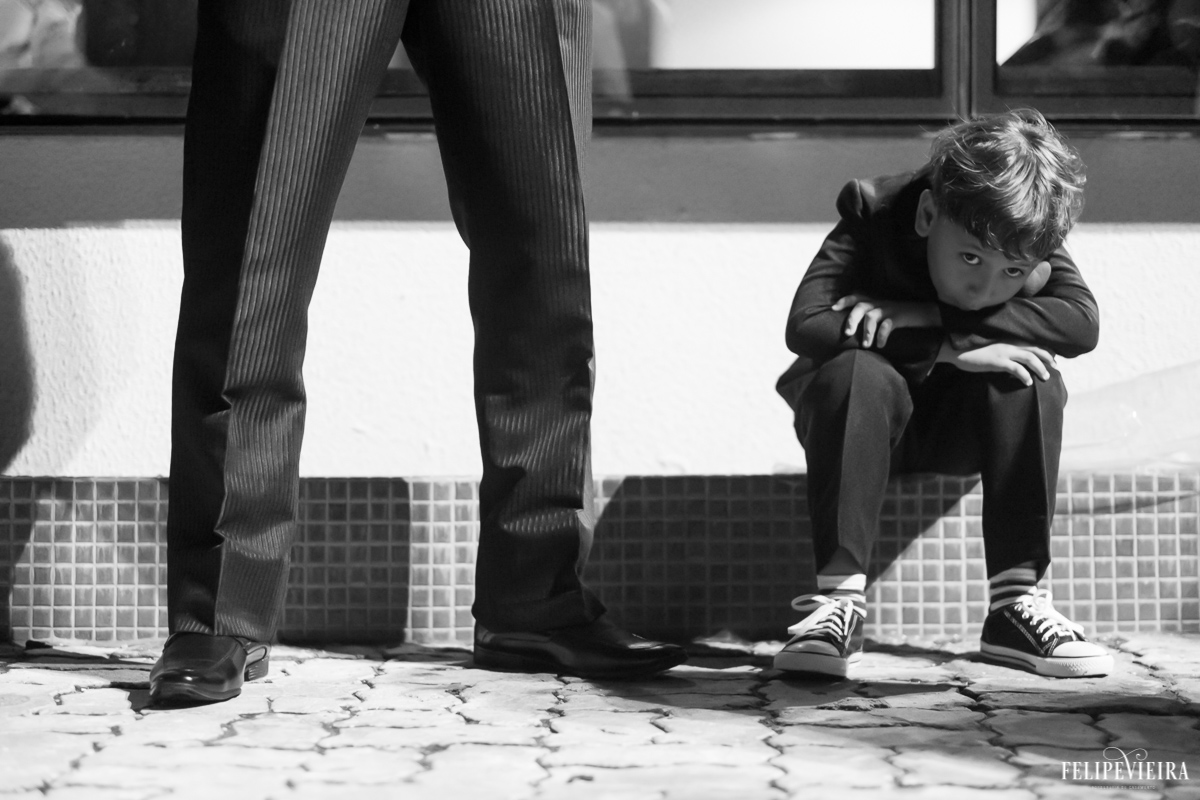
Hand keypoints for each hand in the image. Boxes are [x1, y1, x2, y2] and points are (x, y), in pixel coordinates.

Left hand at [833, 295, 939, 348]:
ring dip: (866, 331)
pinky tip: (881, 345)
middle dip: (852, 319)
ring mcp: (889, 310)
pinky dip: (882, 336)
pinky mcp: (899, 317)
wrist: (924, 313)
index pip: (856, 297)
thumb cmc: (900, 317)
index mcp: (874, 302)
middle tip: (848, 333)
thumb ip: (869, 318)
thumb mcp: (883, 313)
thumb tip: (852, 331)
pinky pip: (888, 325)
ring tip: (865, 345)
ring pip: (872, 316)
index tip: (833, 308)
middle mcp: (879, 304)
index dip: (845, 301)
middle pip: (861, 306)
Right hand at [939, 341, 1056, 385]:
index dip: (1044, 350)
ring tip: (1046, 377)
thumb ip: (1002, 353)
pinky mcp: (996, 360)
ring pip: (1030, 357)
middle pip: (1035, 349)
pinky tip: (1028, 382)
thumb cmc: (970, 350)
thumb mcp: (990, 349)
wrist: (955, 349)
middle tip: (1055, 368)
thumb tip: (1011, 363)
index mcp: (1007, 340)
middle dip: (1048, 358)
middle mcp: (1008, 343)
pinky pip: (1015, 368)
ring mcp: (1003, 351)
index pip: (1031, 343)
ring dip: (1040, 367)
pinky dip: (1024, 375)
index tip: (1052, 358)